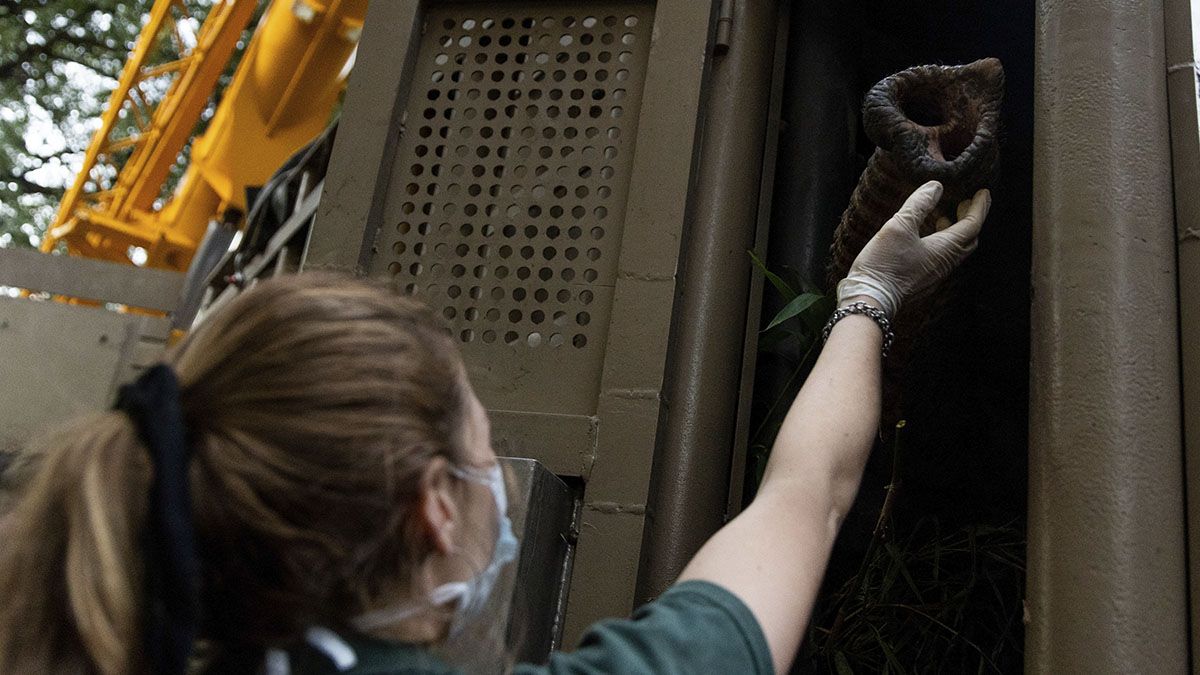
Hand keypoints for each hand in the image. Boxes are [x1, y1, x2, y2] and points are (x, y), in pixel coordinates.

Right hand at [836, 180, 989, 316]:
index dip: (979, 207)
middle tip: (966, 204)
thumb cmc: (885, 264)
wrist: (871, 300)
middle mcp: (945, 263)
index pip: (972, 224)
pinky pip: (941, 259)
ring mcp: (935, 275)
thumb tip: (936, 187)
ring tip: (944, 218)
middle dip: (970, 220)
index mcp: (946, 248)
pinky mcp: (923, 282)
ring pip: (955, 251)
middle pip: (968, 240)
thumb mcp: (899, 226)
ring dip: (955, 232)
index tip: (983, 193)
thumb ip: (919, 204)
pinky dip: (941, 244)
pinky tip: (925, 239)